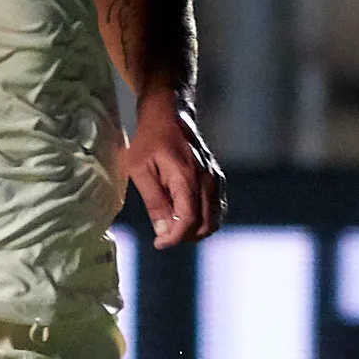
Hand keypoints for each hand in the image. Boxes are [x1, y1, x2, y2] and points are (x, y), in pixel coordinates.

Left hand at [125, 94, 223, 249]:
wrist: (170, 114)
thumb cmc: (150, 139)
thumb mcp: (141, 169)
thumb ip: (154, 201)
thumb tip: (163, 231)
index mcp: (187, 178)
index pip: (188, 221)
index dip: (173, 238)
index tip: (158, 244)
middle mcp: (207, 180)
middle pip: (205, 225)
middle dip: (183, 237)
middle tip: (162, 235)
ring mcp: (215, 179)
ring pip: (214, 220)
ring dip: (194, 231)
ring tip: (172, 226)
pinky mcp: (217, 178)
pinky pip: (217, 209)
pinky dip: (203, 220)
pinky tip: (185, 216)